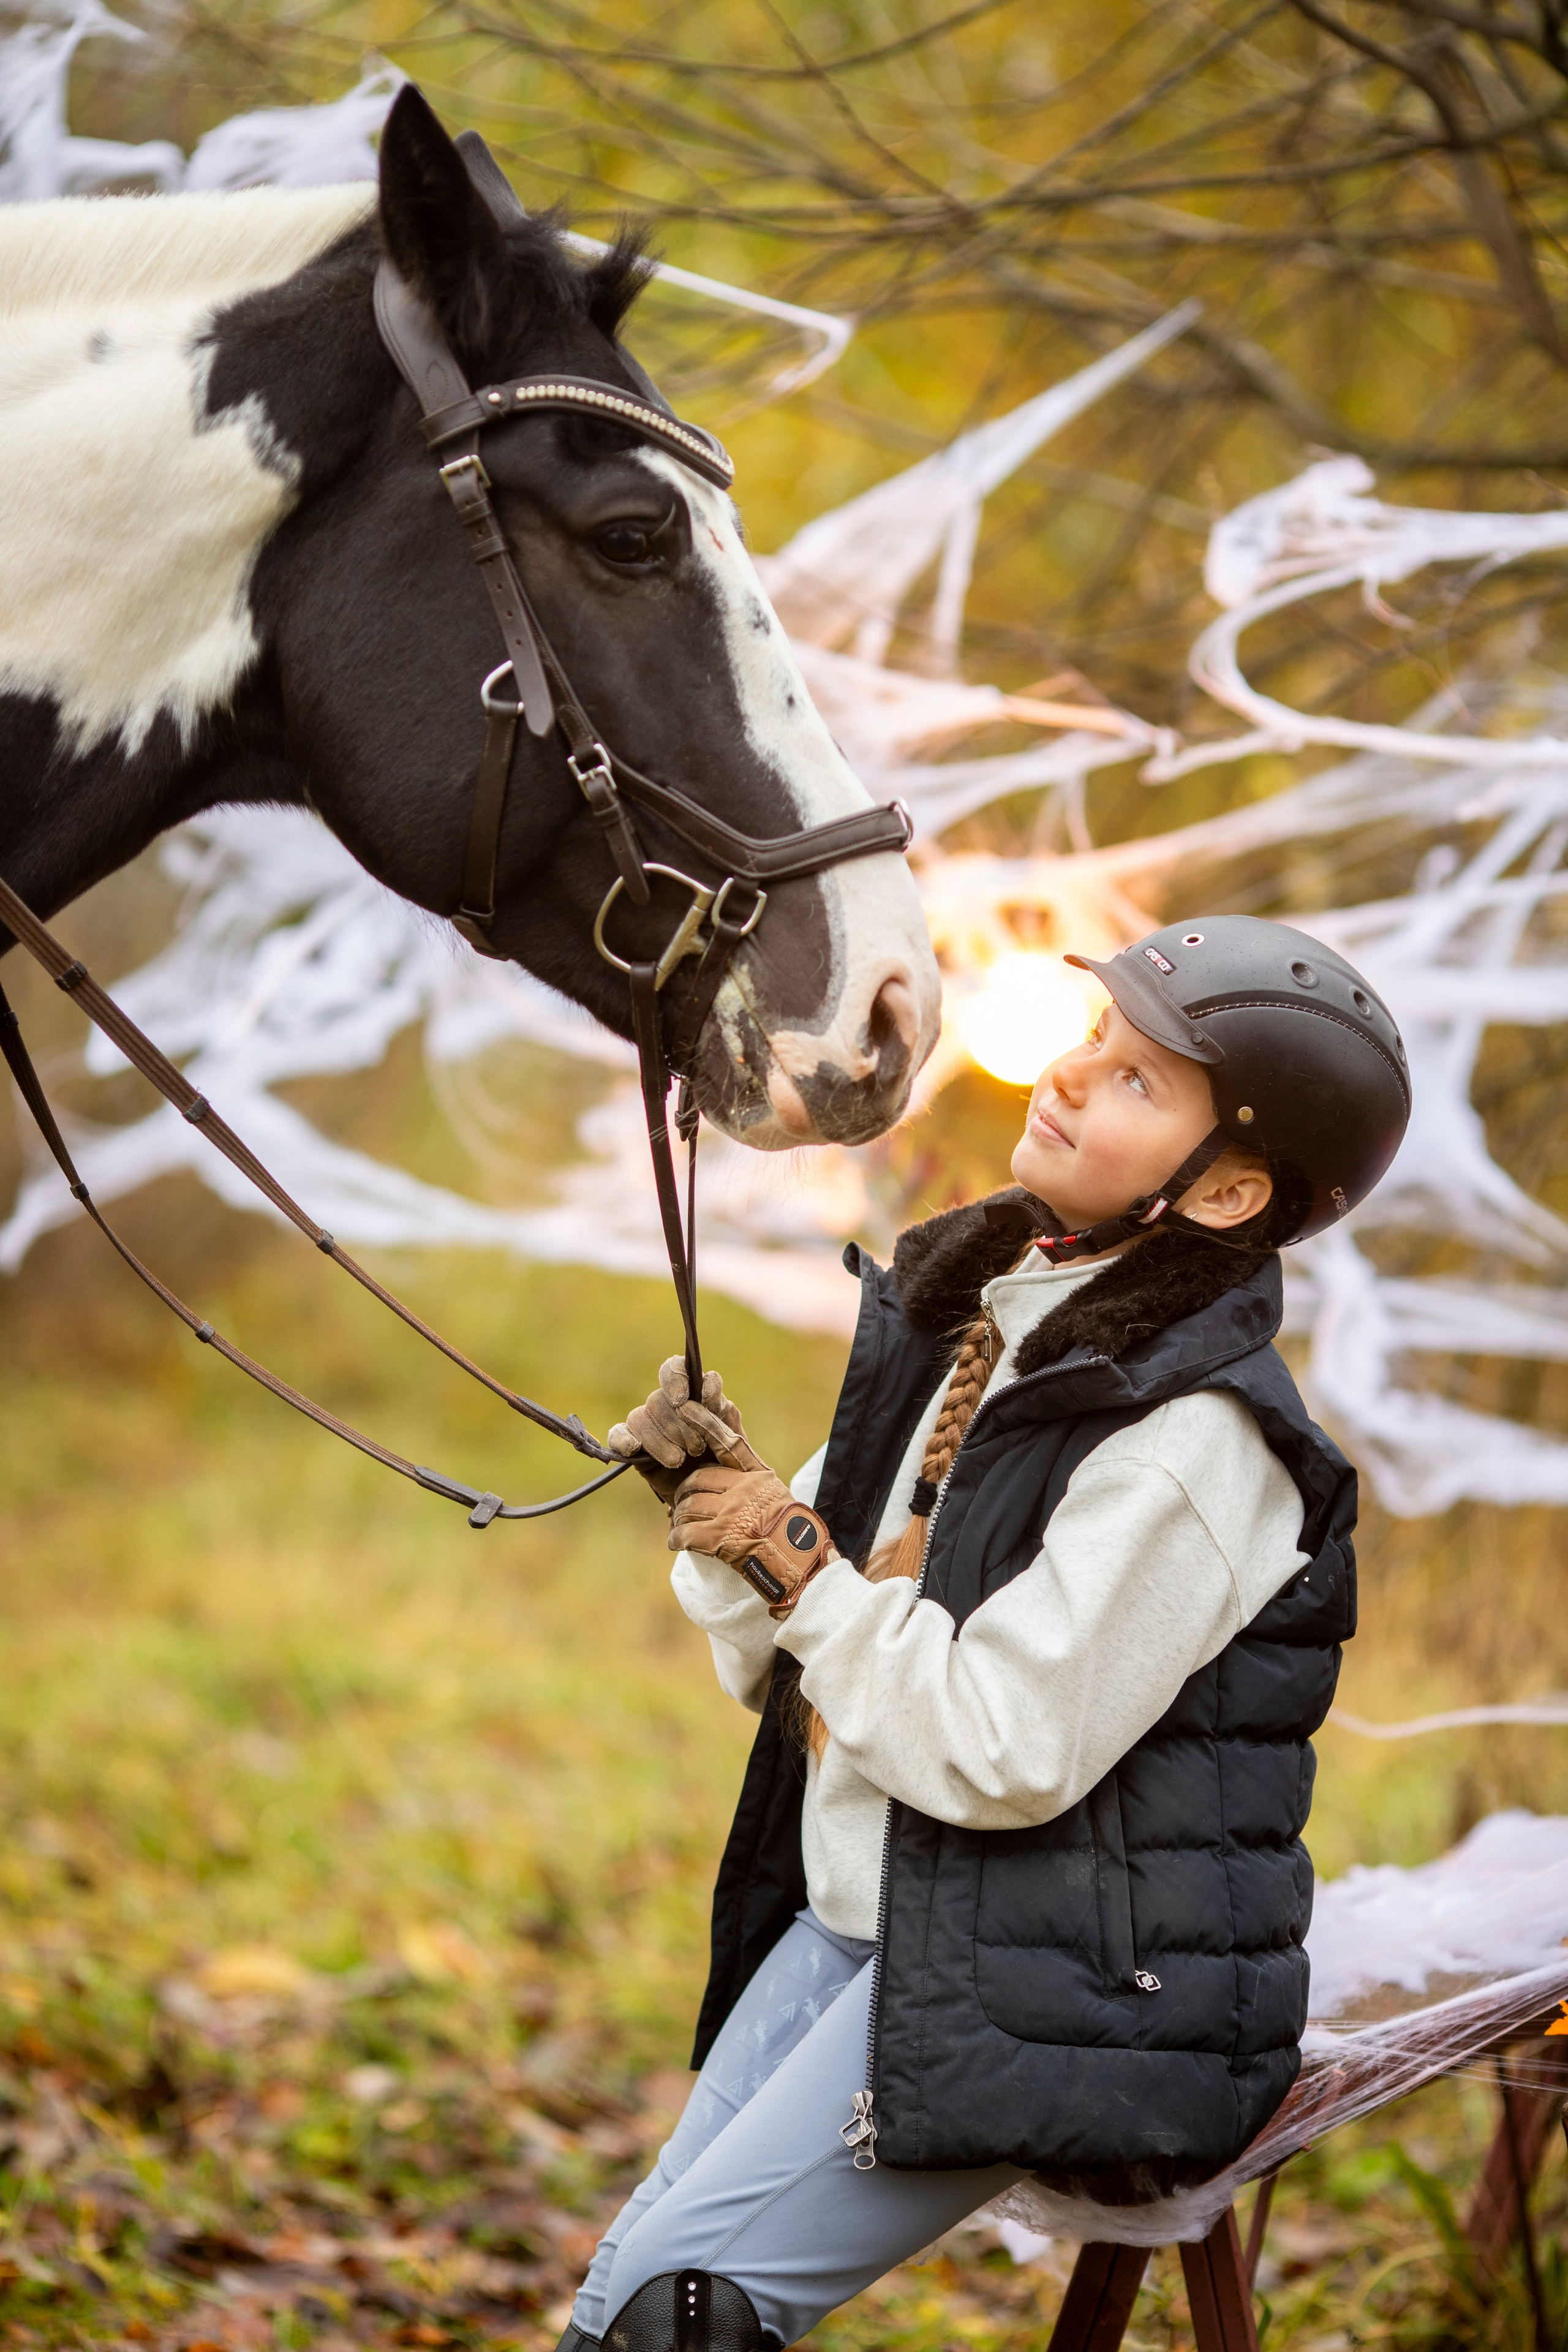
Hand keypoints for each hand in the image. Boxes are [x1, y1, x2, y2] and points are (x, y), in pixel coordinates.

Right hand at [607, 1358, 760, 1501]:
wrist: (715, 1496)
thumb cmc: (728, 1464)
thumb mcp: (733, 1437)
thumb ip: (722, 1410)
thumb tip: (708, 1382)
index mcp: (692, 1395)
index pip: (674, 1370)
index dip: (674, 1379)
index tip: (682, 1400)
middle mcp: (667, 1406)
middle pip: (657, 1399)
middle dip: (676, 1426)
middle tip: (697, 1448)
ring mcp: (648, 1425)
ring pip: (639, 1418)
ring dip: (658, 1440)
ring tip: (678, 1461)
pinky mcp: (634, 1448)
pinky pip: (618, 1434)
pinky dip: (623, 1439)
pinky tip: (634, 1449)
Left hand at [670, 1463, 834, 1616]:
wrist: (802, 1565)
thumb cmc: (794, 1534)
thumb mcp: (780, 1496)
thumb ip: (757, 1482)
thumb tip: (732, 1476)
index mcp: (756, 1478)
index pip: (723, 1453)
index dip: (701, 1451)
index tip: (690, 1450)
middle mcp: (742, 1491)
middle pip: (696, 1481)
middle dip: (683, 1493)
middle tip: (680, 1503)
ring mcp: (730, 1514)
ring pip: (688, 1507)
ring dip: (679, 1518)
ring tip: (678, 1525)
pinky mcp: (719, 1539)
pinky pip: (686, 1534)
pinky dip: (676, 1539)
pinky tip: (675, 1542)